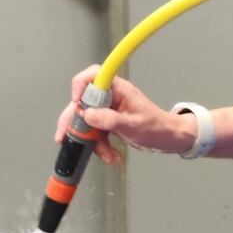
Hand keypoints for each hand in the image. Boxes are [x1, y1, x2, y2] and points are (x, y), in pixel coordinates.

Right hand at [55, 65, 195, 163]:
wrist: (168, 139)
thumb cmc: (156, 128)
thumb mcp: (133, 125)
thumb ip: (110, 120)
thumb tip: (87, 115)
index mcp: (118, 90)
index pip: (93, 76)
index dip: (80, 85)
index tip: (75, 101)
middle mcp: (110, 97)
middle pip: (82, 103)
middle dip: (74, 122)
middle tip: (65, 137)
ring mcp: (108, 110)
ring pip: (86, 121)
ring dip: (91, 141)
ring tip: (107, 155)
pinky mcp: (107, 123)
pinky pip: (94, 132)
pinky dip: (99, 146)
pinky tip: (111, 156)